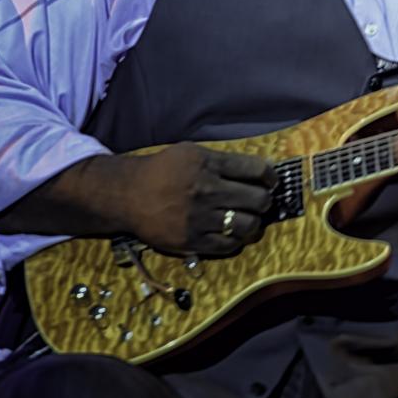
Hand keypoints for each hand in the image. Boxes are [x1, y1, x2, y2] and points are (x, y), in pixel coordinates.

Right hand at [122, 143, 276, 255]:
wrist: (127, 195)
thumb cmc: (162, 170)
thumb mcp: (191, 153)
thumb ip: (223, 160)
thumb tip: (258, 170)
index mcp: (208, 165)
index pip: (256, 170)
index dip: (270, 176)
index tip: (271, 181)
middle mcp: (207, 191)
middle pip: (258, 199)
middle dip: (264, 200)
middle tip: (260, 201)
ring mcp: (200, 218)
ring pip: (248, 225)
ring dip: (254, 223)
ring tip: (249, 219)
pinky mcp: (192, 240)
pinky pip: (229, 245)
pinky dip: (236, 240)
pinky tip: (233, 233)